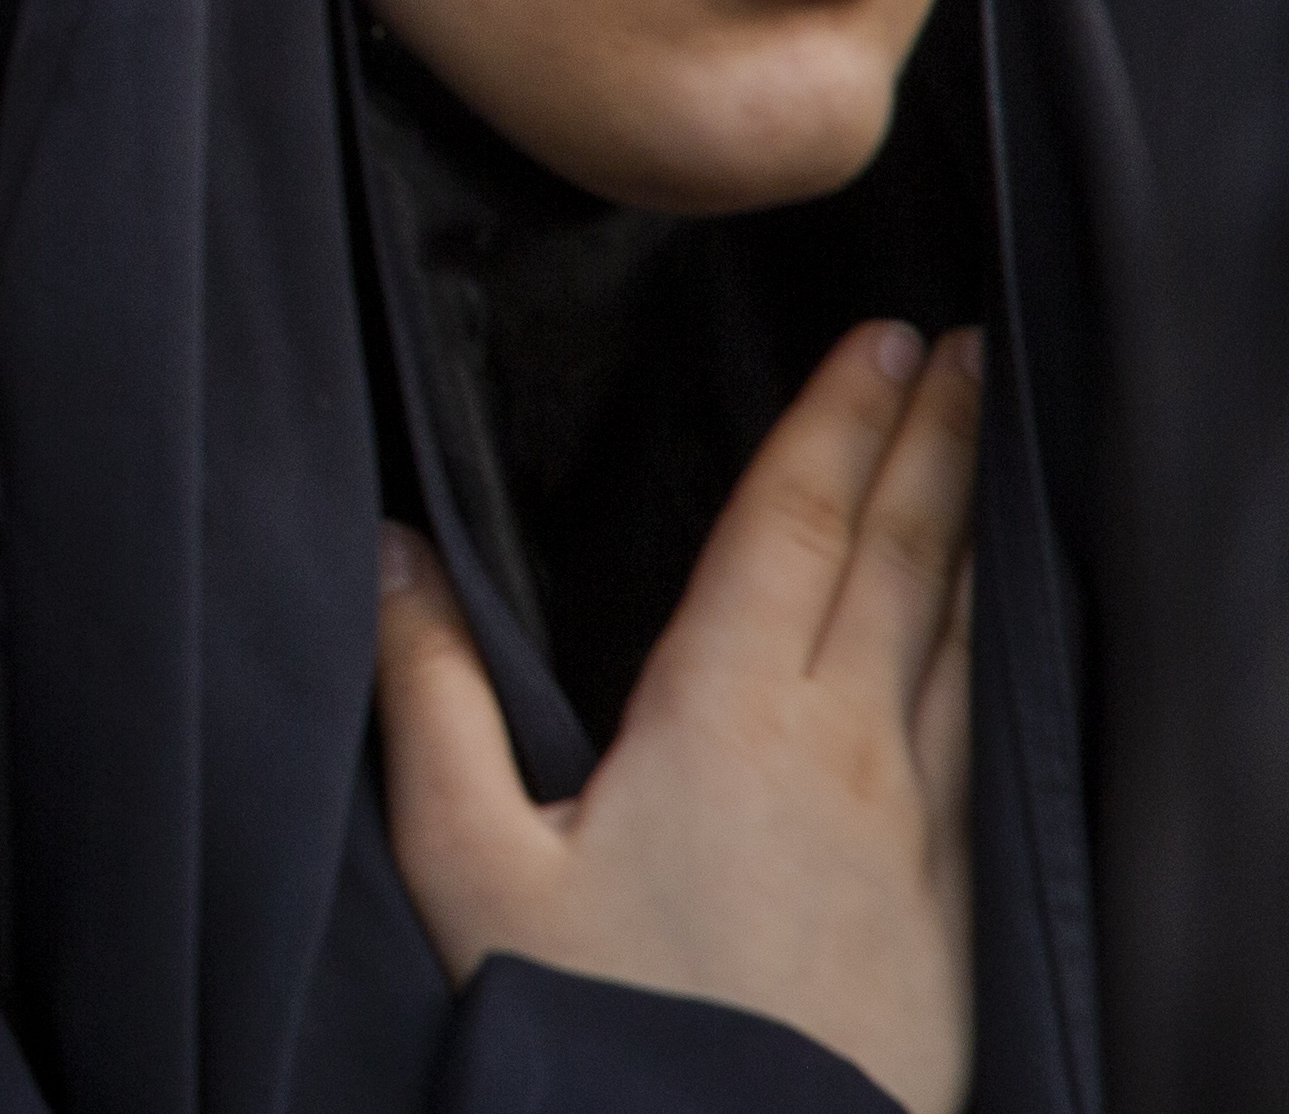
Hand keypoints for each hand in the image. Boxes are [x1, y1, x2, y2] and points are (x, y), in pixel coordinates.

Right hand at [374, 319, 980, 1113]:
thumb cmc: (603, 1027)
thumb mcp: (468, 860)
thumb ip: (428, 693)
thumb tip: (388, 551)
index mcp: (729, 716)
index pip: (797, 527)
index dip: (840, 422)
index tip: (885, 340)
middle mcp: (846, 752)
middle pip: (902, 562)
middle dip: (933, 444)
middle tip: (965, 354)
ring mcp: (915, 830)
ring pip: (954, 642)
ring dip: (965, 534)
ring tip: (978, 458)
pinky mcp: (946, 903)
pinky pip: (974, 732)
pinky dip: (977, 649)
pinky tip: (972, 647)